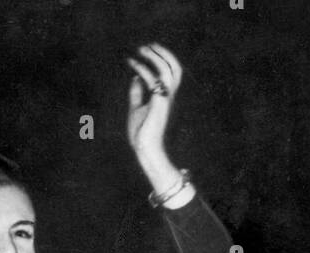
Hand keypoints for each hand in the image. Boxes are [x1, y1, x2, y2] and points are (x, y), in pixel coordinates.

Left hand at [126, 44, 181, 160]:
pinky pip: (154, 79)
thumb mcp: (136, 109)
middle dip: (163, 53)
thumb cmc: (141, 133)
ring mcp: (166, 99)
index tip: (146, 51)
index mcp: (166, 97)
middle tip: (147, 46)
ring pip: (168, 70)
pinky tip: (134, 65)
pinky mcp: (159, 103)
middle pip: (175, 68)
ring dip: (155, 56)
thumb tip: (136, 77)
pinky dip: (144, 69)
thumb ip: (137, 93)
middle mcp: (169, 96)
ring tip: (142, 49)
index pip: (171, 72)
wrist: (145, 149)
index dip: (161, 58)